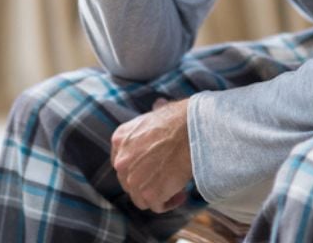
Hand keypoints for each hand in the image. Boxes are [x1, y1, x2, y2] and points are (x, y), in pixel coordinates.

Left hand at [111, 98, 193, 212]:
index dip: (138, 168)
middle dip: (146, 183)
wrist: (193, 129)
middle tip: (166, 179)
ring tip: (175, 189)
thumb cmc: (181, 118)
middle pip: (129, 182)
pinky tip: (181, 194)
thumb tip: (158, 105)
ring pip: (140, 198)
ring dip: (157, 196)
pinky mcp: (149, 194)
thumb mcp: (157, 112)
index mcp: (120, 138)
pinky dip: (169, 204)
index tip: (153, 169)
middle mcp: (121, 161)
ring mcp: (133, 179)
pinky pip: (156, 207)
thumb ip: (152, 116)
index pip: (122, 163)